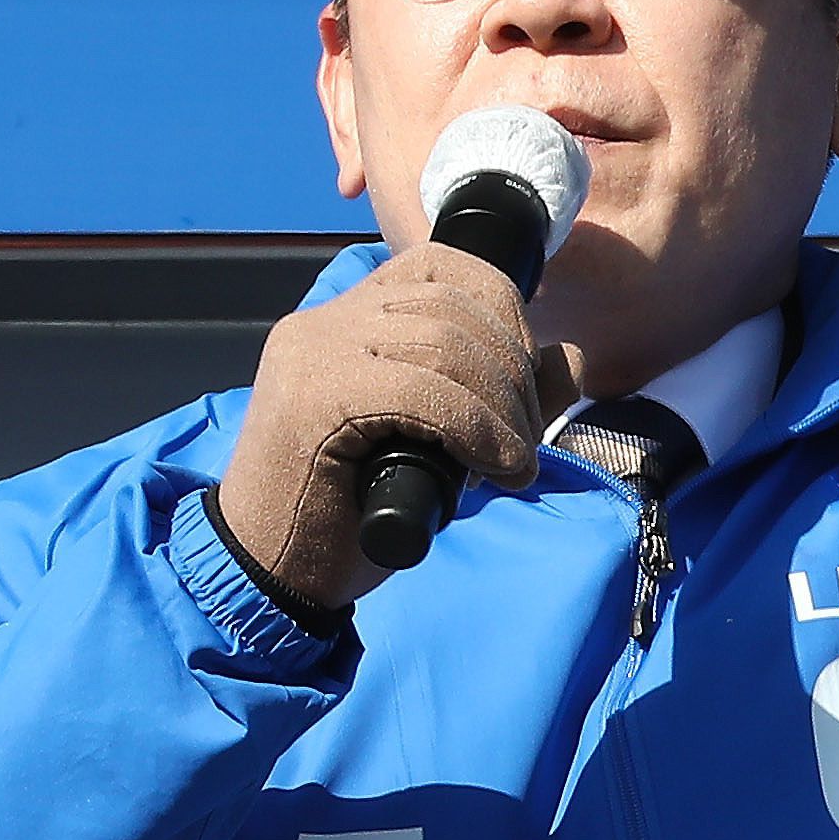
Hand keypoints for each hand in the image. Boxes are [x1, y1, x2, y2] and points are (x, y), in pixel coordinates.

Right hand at [215, 243, 540, 609]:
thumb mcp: (439, 442)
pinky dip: (476, 428)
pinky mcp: (314, 399)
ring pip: (443, 343)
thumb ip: (498, 397)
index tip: (522, 374)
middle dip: (513, 369)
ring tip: (511, 462)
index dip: (502, 307)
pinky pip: (422, 390)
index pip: (442, 265)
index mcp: (346, 316)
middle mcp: (324, 320)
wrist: (271, 574)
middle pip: (453, 305)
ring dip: (502, 405)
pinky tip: (494, 469)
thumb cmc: (350, 514)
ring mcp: (313, 353)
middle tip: (523, 439)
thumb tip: (567, 358)